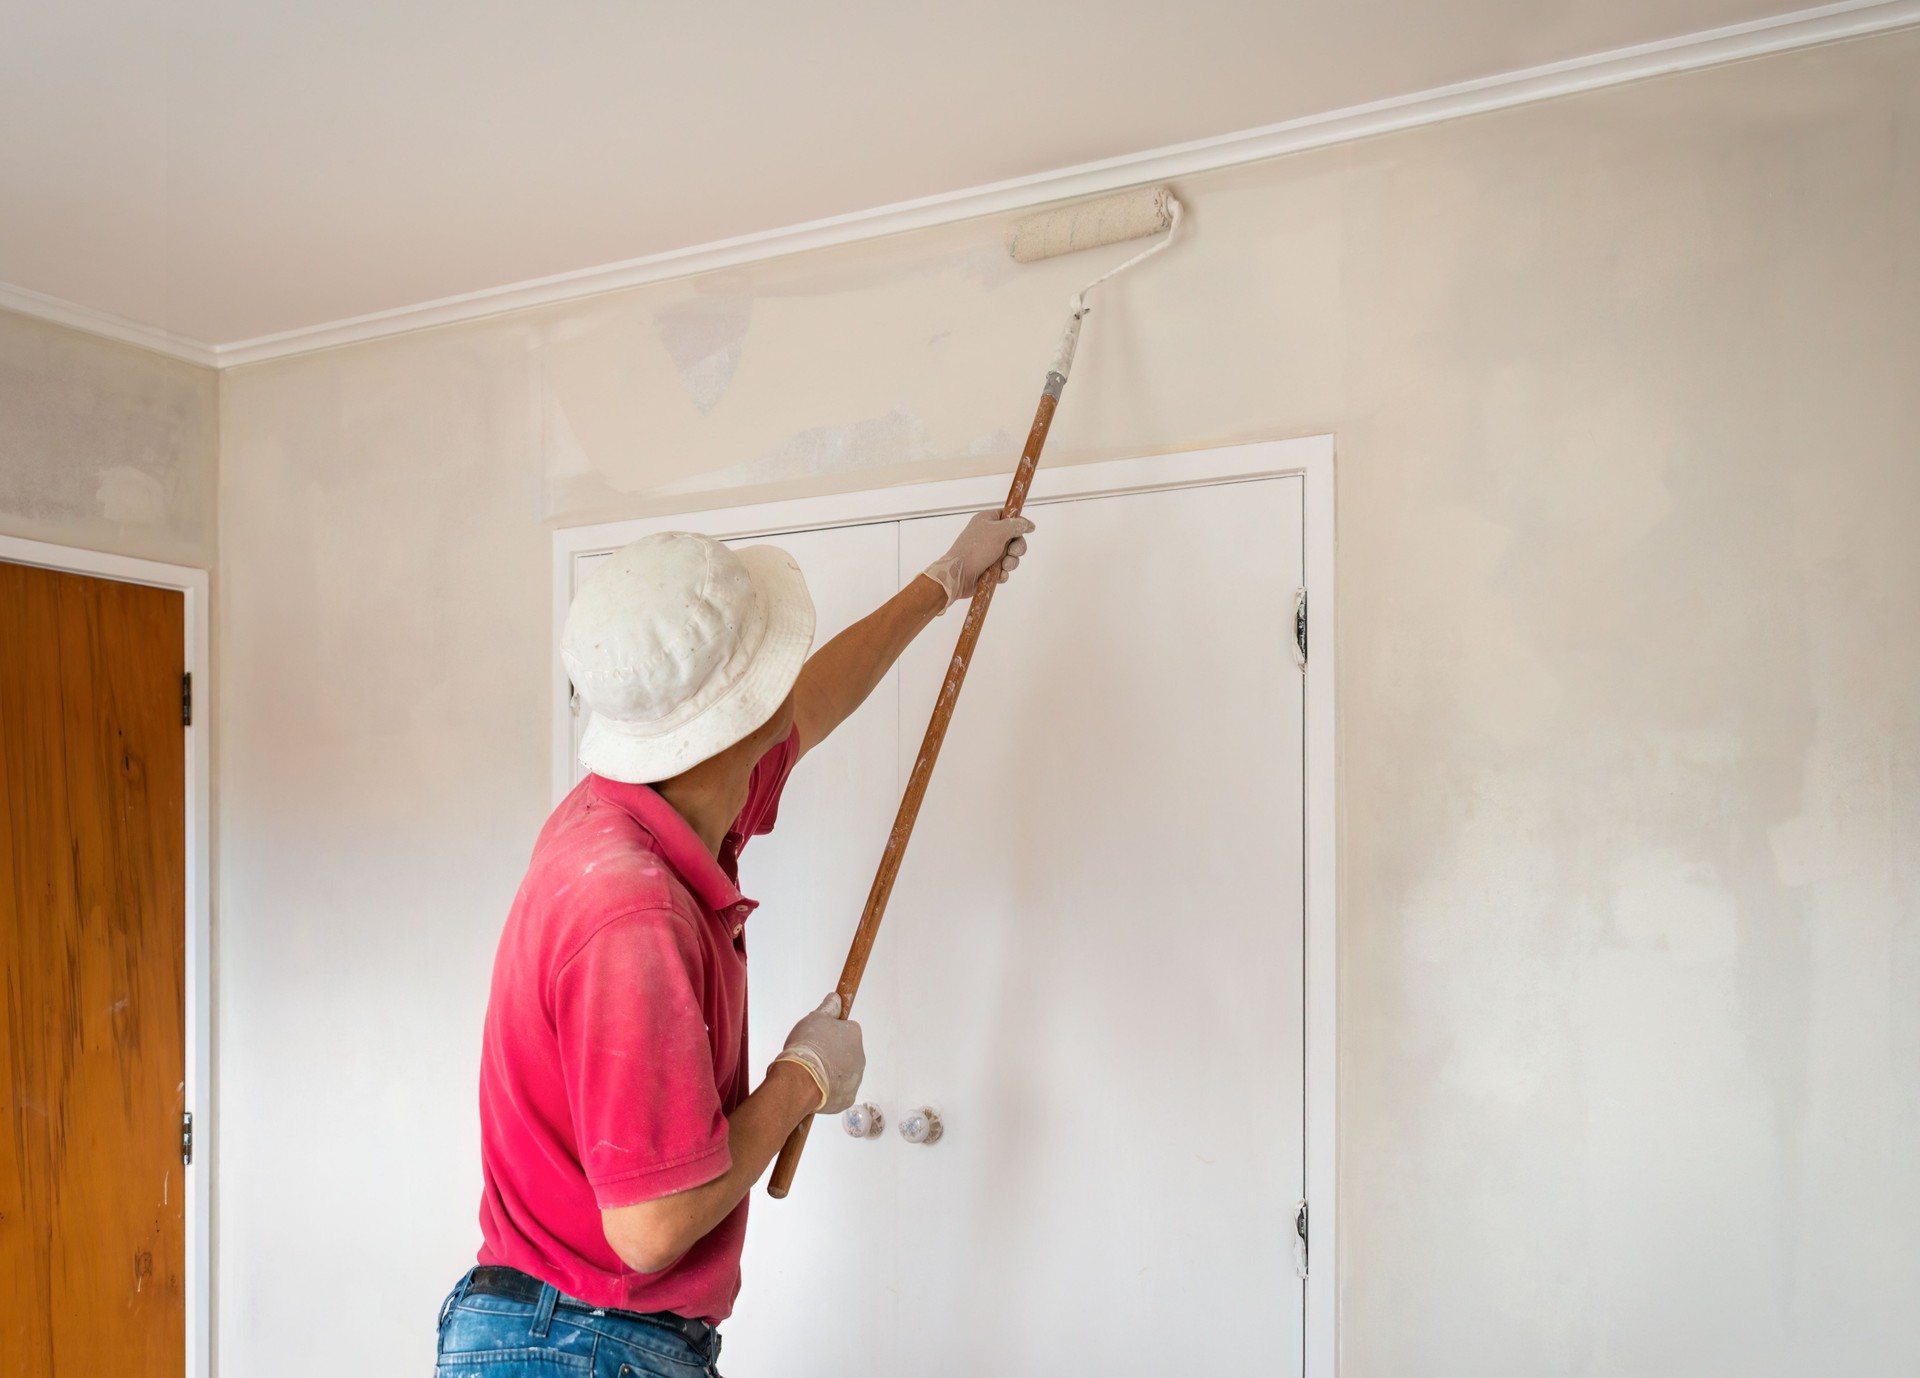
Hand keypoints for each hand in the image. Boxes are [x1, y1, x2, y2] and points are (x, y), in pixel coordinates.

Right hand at [771, 993, 864, 1114]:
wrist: (800, 1080)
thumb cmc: (807, 1046)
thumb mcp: (814, 1018)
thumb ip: (828, 1008)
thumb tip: (836, 998)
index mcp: (854, 1034)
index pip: (846, 1029)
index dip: (830, 1032)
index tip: (817, 1037)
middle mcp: (860, 1056)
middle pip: (845, 1052)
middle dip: (831, 1053)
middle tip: (812, 1055)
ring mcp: (855, 1079)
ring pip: (843, 1072)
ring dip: (831, 1071)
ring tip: (811, 1072)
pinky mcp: (848, 1098)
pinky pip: (839, 1091)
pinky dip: (829, 1090)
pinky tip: (815, 1086)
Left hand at [920, 510, 1034, 610]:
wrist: (959, 575)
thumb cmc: (975, 550)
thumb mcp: (998, 532)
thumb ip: (1015, 526)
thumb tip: (1028, 524)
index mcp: (987, 521)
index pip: (1009, 517)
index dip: (1019, 523)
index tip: (1029, 529)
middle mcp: (988, 535)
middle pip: (1014, 538)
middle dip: (1017, 548)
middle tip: (1012, 552)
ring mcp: (988, 552)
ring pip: (1011, 556)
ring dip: (1011, 562)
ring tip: (1003, 566)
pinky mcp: (989, 568)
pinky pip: (1004, 569)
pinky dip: (1003, 573)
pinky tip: (998, 575)